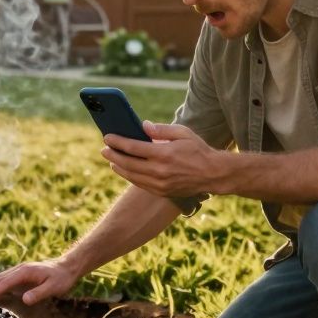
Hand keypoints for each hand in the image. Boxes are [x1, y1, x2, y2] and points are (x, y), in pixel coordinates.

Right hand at [0, 259, 78, 305]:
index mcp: (25, 271)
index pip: (5, 283)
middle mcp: (19, 271)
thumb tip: (24, 300)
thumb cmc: (61, 278)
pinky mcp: (21, 279)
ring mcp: (19, 274)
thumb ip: (39, 293)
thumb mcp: (54, 287)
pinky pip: (5, 284)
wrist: (67, 268)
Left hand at [101, 121, 227, 197]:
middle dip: (113, 155)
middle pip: (128, 163)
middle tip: (104, 149)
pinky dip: (130, 177)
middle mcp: (159, 171)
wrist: (213, 174)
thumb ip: (162, 130)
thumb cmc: (198, 150)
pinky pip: (140, 184)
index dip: (118, 142)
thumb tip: (142, 126)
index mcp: (164, 154)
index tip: (107, 137)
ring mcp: (160, 184)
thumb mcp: (183, 133)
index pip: (133, 147)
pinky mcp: (162, 191)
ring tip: (111, 160)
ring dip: (119, 168)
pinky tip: (125, 170)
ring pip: (132, 176)